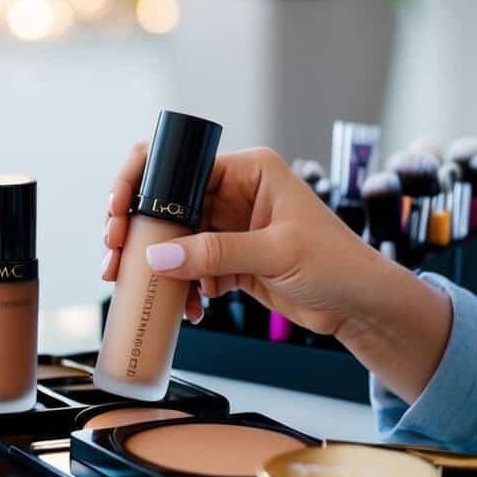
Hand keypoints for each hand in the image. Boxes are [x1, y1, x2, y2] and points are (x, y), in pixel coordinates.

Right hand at [102, 145, 388, 336]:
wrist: (361, 306)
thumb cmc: (338, 264)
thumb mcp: (276, 253)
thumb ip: (215, 253)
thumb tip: (157, 255)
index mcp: (248, 172)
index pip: (179, 165)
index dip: (141, 184)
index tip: (119, 212)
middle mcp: (234, 194)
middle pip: (166, 204)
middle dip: (136, 231)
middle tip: (114, 256)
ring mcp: (229, 228)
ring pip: (172, 240)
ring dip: (154, 266)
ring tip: (138, 288)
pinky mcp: (229, 260)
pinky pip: (188, 270)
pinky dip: (180, 290)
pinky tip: (188, 310)